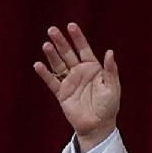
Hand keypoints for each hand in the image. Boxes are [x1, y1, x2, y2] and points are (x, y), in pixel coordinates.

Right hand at [33, 23, 119, 152]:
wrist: (98, 126)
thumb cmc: (109, 107)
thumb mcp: (113, 87)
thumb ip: (110, 70)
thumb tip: (109, 52)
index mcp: (93, 69)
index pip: (84, 49)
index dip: (78, 38)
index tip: (71, 26)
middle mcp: (80, 73)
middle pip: (68, 54)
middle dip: (61, 42)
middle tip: (52, 30)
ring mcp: (70, 82)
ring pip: (59, 65)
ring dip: (52, 55)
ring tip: (46, 44)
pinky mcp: (62, 94)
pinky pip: (52, 82)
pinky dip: (45, 74)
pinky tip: (38, 65)